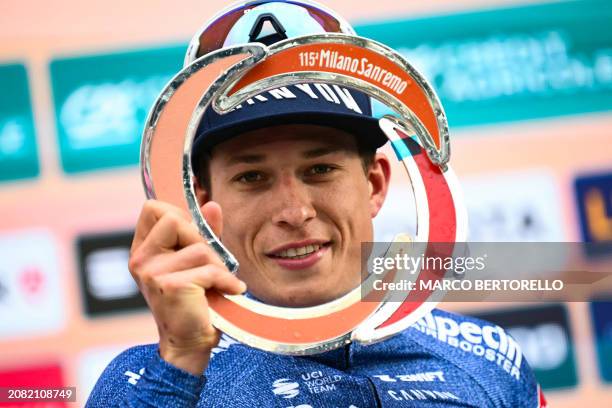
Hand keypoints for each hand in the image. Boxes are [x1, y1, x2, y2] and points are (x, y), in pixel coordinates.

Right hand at [128, 199, 245, 374]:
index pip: (153, 208)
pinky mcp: (170, 285)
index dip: (178, 216)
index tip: (192, 240)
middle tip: (209, 263)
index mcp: (142, 250)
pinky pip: (209, 269)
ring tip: (219, 283)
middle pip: (173, 219)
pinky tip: (230, 290)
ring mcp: (151, 272)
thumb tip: (212, 205)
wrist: (190, 342)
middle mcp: (140, 259)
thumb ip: (204, 232)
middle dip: (201, 238)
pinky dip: (226, 280)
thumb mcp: (198, 260)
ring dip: (218, 265)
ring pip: (199, 247)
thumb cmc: (195, 300)